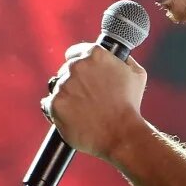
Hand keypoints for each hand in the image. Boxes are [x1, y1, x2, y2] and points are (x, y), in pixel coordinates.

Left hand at [42, 43, 147, 160]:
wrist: (121, 133)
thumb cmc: (130, 105)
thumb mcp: (136, 74)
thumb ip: (124, 59)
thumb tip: (116, 56)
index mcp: (95, 54)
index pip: (74, 52)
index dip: (79, 62)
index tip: (83, 73)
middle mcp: (77, 66)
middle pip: (65, 70)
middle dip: (74, 82)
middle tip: (87, 96)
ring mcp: (64, 85)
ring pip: (58, 88)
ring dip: (67, 96)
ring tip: (82, 110)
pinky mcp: (55, 104)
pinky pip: (48, 104)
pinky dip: (57, 110)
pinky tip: (72, 116)